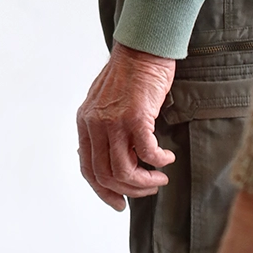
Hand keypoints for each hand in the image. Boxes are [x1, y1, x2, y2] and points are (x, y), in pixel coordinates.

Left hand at [76, 43, 176, 210]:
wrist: (142, 49)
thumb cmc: (129, 76)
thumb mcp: (104, 103)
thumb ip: (102, 128)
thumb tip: (109, 159)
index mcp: (85, 123)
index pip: (88, 169)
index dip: (103, 191)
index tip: (119, 203)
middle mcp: (94, 124)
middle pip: (106, 175)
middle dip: (129, 190)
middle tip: (149, 188)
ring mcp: (114, 121)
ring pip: (125, 170)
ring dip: (145, 181)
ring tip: (159, 177)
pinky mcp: (136, 116)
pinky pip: (148, 153)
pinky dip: (159, 161)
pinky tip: (167, 157)